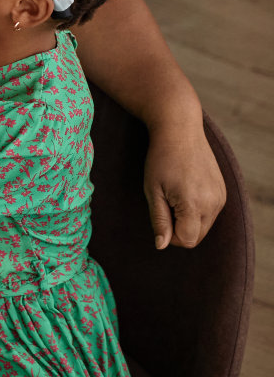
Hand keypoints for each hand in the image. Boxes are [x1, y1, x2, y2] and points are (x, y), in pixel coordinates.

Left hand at [142, 117, 225, 248]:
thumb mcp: (152, 190)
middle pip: (197, 236)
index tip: (161, 215)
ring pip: (204, 225)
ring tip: (175, 193)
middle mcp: (213, 203)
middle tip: (165, 202)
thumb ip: (159, 220)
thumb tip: (161, 245)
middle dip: (179, 227)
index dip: (170, 235)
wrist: (180, 131)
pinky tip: (186, 188)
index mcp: (194, 204)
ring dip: (188, 218)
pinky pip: (210, 213)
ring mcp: (221, 197)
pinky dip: (197, 209)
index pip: (187, 240)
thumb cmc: (161, 160)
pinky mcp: (223, 191)